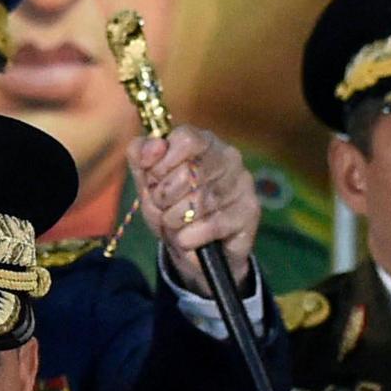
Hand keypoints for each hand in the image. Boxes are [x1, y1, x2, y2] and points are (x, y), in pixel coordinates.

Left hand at [128, 123, 257, 273]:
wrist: (195, 251)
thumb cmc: (171, 207)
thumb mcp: (147, 180)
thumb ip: (140, 155)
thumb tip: (154, 145)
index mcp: (204, 142)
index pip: (185, 139)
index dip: (161, 163)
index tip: (153, 179)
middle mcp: (228, 157)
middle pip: (186, 173)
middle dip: (163, 198)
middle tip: (163, 208)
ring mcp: (242, 184)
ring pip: (196, 202)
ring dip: (173, 220)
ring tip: (175, 224)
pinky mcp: (250, 212)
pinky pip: (210, 226)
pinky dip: (188, 237)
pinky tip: (188, 238)